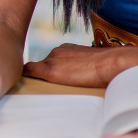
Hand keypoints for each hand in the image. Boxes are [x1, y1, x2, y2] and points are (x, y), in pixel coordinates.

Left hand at [23, 44, 137, 87]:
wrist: (112, 64)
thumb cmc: (110, 67)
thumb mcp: (94, 63)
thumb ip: (84, 66)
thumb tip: (88, 76)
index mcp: (67, 49)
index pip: (53, 60)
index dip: (50, 69)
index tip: (52, 79)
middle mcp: (57, 51)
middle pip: (42, 65)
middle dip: (42, 75)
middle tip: (46, 87)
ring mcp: (52, 59)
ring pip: (36, 70)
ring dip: (37, 78)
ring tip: (39, 89)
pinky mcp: (50, 70)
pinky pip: (30, 71)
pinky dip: (26, 77)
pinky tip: (26, 85)